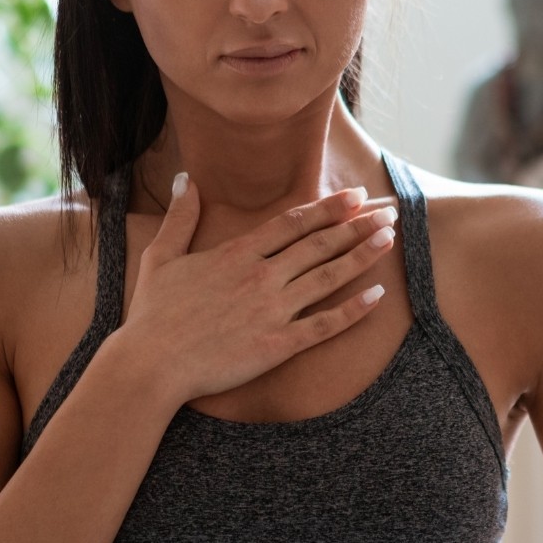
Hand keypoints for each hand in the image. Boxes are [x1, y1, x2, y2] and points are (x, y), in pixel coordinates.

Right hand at [113, 173, 398, 403]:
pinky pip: (324, 326)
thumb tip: (186, 179)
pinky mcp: (277, 345)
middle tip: (389, 211)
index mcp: (236, 254)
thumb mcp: (160, 256)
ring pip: (328, 277)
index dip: (327, 207)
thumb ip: (180, 217)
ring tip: (390, 239)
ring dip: (362, 256)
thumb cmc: (153, 314)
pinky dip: (353, 311)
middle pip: (319, 244)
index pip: (293, 222)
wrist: (151, 364)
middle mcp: (260, 277)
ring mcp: (271, 311)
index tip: (354, 196)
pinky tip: (377, 296)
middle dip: (358, 225)